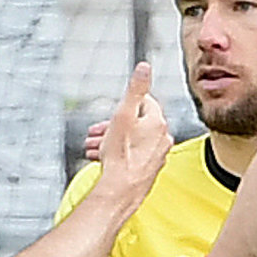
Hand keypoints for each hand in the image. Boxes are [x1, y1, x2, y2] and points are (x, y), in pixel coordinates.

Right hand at [88, 61, 170, 198]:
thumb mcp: (123, 114)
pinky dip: (119, 153)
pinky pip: (133, 155)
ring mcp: (157, 155)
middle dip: (113, 125)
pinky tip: (103, 158)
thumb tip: (145, 66)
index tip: (111, 114)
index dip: (123, 105)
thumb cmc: (121, 154)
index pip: (144, 101)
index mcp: (158, 121)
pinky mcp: (150, 169)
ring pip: (132, 140)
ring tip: (94, 146)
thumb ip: (135, 89)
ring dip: (111, 140)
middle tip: (96, 131)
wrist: (122, 189)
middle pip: (136, 122)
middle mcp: (162, 137)